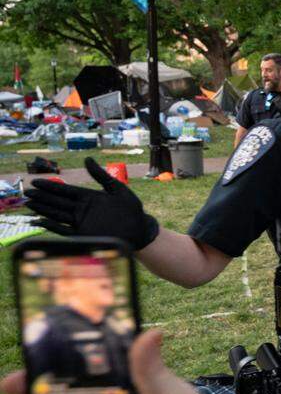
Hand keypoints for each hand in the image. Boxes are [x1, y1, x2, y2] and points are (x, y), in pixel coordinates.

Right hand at [26, 157, 159, 249]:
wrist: (139, 230)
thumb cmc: (131, 209)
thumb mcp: (117, 189)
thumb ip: (101, 175)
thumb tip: (87, 159)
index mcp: (88, 197)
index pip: (65, 191)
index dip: (50, 186)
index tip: (36, 181)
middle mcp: (82, 209)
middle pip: (57, 202)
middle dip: (42, 197)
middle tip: (27, 192)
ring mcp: (81, 222)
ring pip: (57, 215)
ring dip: (43, 210)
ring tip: (29, 203)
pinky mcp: (83, 234)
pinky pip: (63, 230)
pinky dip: (52, 226)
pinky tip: (40, 221)